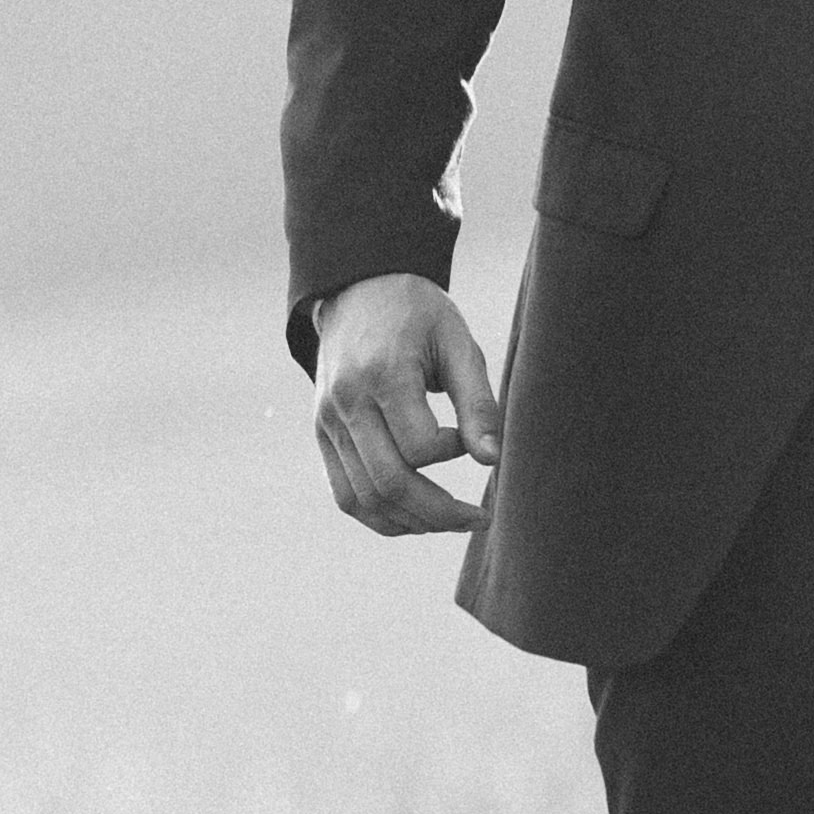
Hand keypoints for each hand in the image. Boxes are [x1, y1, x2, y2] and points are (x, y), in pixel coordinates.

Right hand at [311, 273, 499, 535]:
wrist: (359, 290)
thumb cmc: (419, 315)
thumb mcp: (458, 344)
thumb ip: (477, 402)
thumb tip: (492, 461)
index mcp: (382, 376)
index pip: (419, 447)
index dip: (453, 452)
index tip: (470, 439)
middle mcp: (346, 404)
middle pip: (389, 483)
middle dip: (439, 513)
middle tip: (480, 518)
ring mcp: (327, 423)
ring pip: (363, 499)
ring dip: (411, 523)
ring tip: (452, 523)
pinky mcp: (322, 434)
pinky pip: (344, 494)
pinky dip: (379, 516)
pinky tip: (415, 519)